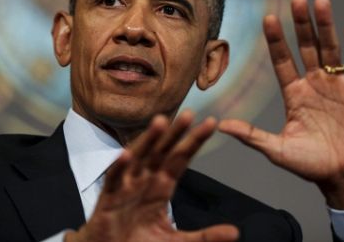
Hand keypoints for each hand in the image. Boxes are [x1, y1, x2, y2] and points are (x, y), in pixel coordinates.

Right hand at [66, 111, 238, 241]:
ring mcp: (126, 187)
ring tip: (160, 122)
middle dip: (175, 134)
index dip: (194, 141)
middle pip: (162, 152)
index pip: (181, 158)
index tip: (212, 123)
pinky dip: (119, 167)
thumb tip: (236, 233)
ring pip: (138, 158)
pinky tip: (126, 154)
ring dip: (148, 140)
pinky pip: (113, 180)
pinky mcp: (108, 200)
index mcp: (162, 186)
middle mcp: (145, 180)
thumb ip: (205, 237)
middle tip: (189, 113)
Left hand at [219, 0, 343, 208]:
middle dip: (302, 24)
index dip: (276, 40)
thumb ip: (252, 136)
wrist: (342, 177)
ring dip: (326, 27)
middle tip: (297, 0)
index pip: (282, 60)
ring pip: (330, 49)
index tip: (268, 18)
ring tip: (321, 3)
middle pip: (306, 47)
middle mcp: (313, 84)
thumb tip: (222, 125)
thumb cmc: (309, 165)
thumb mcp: (277, 149)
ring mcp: (336, 85)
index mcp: (294, 93)